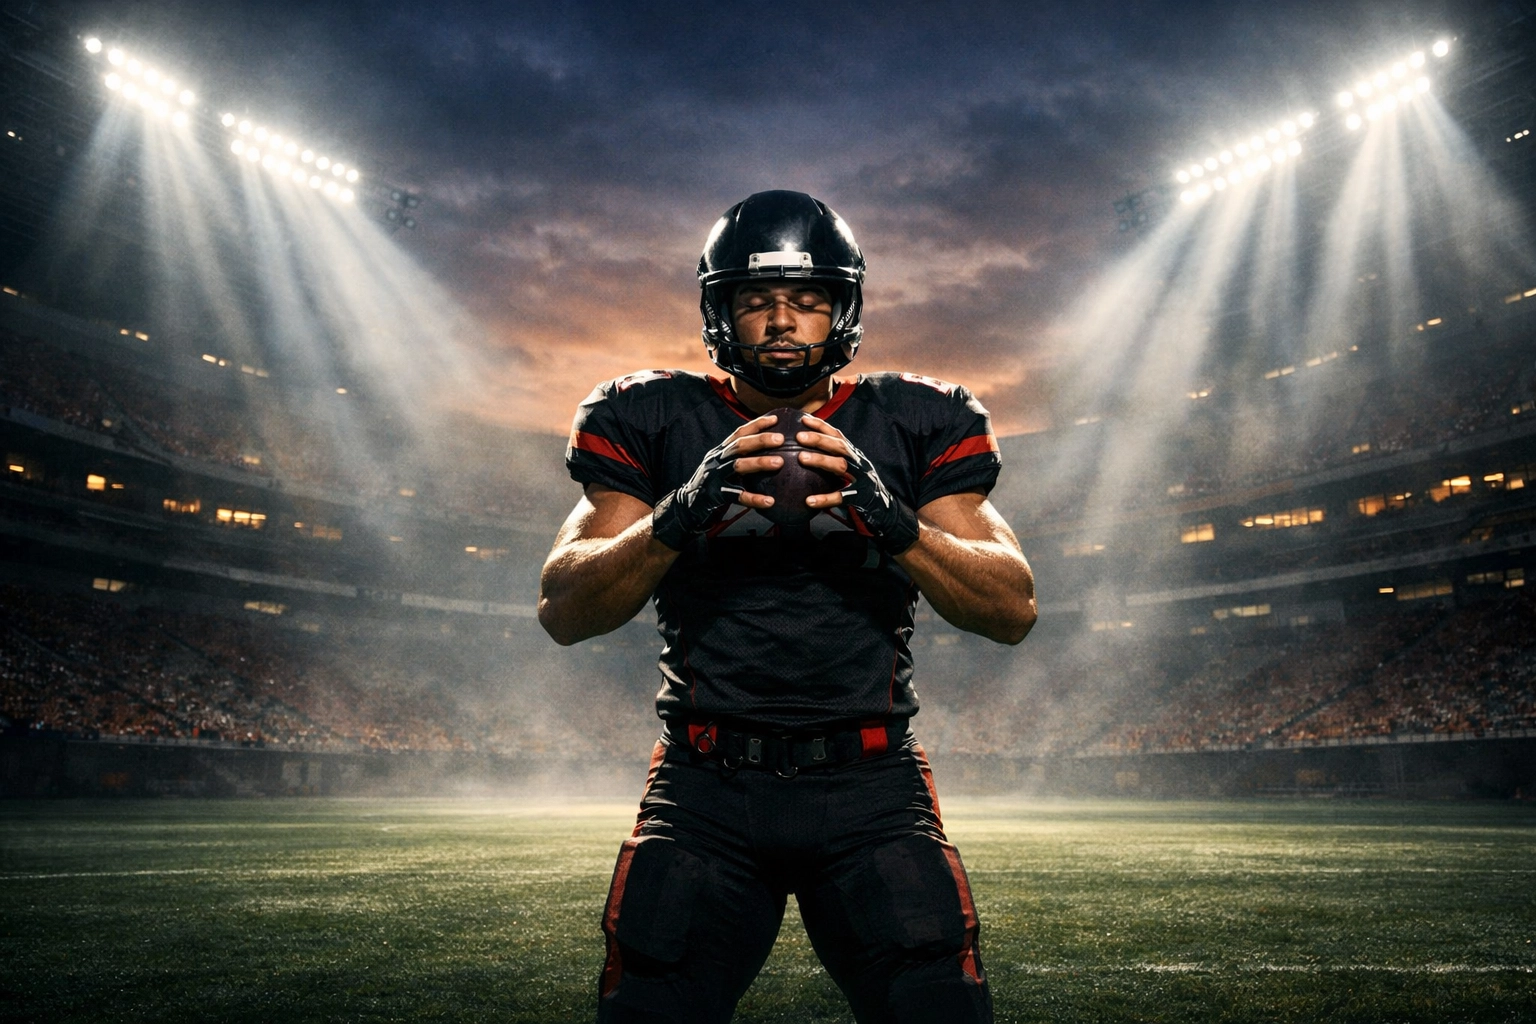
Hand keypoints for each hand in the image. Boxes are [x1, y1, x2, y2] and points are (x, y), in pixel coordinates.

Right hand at [651, 414, 785, 549]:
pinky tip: (769, 501)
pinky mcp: (715, 495)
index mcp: (720, 452)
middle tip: (781, 439)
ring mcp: (715, 477)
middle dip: (760, 439)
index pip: (739, 433)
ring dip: (759, 462)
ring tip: (780, 462)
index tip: (775, 419)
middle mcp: (717, 460)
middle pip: (739, 445)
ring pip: (738, 466)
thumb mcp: (722, 467)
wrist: (687, 505)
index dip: (757, 425)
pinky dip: (754, 498)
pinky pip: (737, 496)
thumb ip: (739, 458)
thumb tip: (767, 451)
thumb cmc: (712, 485)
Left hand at [795, 414, 919, 553]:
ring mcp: (861, 480)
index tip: (804, 419)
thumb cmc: (862, 487)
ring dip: (821, 460)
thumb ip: (836, 459)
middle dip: (819, 439)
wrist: (885, 509)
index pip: (838, 436)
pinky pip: (841, 497)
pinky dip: (825, 499)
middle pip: (839, 447)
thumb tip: (809, 449)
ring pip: (841, 466)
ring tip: (801, 458)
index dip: (822, 426)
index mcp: (855, 455)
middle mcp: (859, 464)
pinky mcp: (860, 498)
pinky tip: (809, 501)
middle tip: (799, 436)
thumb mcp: (852, 469)